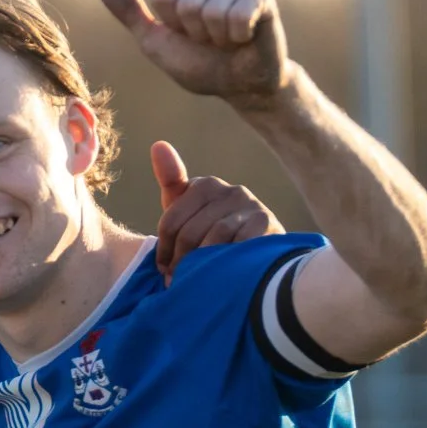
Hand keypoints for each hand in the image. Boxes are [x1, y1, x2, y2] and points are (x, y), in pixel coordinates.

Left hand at [97, 0, 291, 106]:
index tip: (186, 36)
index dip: (173, 24)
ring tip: (227, 40)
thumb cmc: (199, 65)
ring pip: (212, 10)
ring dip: (218, 37)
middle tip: (210, 42)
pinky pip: (238, 14)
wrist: (239, 86)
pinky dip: (238, 36)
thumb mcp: (156, 43)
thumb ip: (130, 13)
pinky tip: (245, 37)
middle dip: (196, 32)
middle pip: (187, 3)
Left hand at [149, 141, 282, 279]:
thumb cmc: (212, 230)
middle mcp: (231, 191)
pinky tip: (221, 275)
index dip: (163, 250)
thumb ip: (171, 181)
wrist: (259, 253)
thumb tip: (158, 145)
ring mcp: (252, 206)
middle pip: (190, 232)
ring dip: (201, 266)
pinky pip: (238, 246)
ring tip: (195, 283)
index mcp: (205, 186)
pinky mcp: (268, 225)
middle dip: (180, 261)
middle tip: (176, 281)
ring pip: (213, 239)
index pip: (171, 221)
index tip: (163, 269)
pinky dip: (226, 263)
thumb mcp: (186, 209)